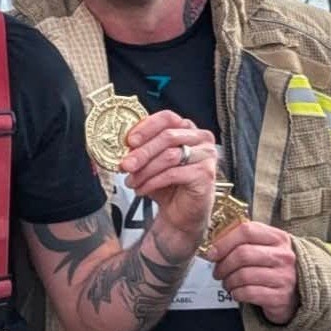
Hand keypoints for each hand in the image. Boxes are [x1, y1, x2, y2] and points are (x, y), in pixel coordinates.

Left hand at [119, 111, 216, 241]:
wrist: (181, 212)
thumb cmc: (167, 183)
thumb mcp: (151, 161)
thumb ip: (142, 148)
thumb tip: (124, 144)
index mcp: (187, 128)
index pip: (167, 118)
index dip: (146, 127)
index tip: (129, 140)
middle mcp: (201, 138)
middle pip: (167, 136)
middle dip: (142, 152)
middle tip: (125, 165)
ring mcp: (206, 155)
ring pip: (169, 156)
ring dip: (145, 170)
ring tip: (131, 181)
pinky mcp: (205, 174)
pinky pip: (173, 174)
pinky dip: (152, 182)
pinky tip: (141, 189)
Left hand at [204, 223, 299, 323]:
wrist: (299, 292)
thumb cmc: (273, 267)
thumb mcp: (265, 247)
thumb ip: (243, 240)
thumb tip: (213, 243)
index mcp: (278, 238)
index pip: (247, 231)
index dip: (224, 241)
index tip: (212, 253)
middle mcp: (284, 256)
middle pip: (242, 254)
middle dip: (223, 265)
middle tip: (217, 272)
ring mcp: (284, 277)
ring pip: (243, 275)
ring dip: (228, 281)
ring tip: (227, 283)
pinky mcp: (280, 297)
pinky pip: (248, 292)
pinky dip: (236, 293)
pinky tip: (236, 293)